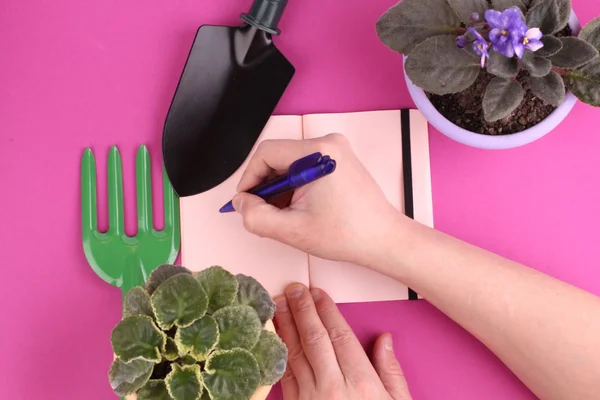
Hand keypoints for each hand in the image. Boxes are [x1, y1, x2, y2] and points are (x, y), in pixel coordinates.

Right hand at [232, 134, 401, 266]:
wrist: (383, 239)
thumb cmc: (348, 234)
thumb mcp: (292, 231)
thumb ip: (256, 217)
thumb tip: (240, 203)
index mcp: (317, 153)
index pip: (265, 153)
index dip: (249, 178)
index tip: (245, 201)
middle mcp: (328, 144)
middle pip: (277, 157)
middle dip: (264, 186)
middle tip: (262, 212)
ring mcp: (335, 151)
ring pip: (289, 163)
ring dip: (279, 188)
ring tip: (283, 215)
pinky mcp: (338, 160)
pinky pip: (304, 167)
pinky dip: (293, 186)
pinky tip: (296, 208)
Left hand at [273, 283, 411, 399]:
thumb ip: (392, 372)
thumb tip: (385, 340)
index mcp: (363, 384)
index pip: (340, 336)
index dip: (327, 311)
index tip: (317, 293)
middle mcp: (334, 389)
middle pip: (314, 339)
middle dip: (302, 310)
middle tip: (293, 289)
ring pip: (295, 354)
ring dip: (285, 327)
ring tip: (278, 305)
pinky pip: (285, 377)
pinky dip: (279, 354)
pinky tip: (274, 340)